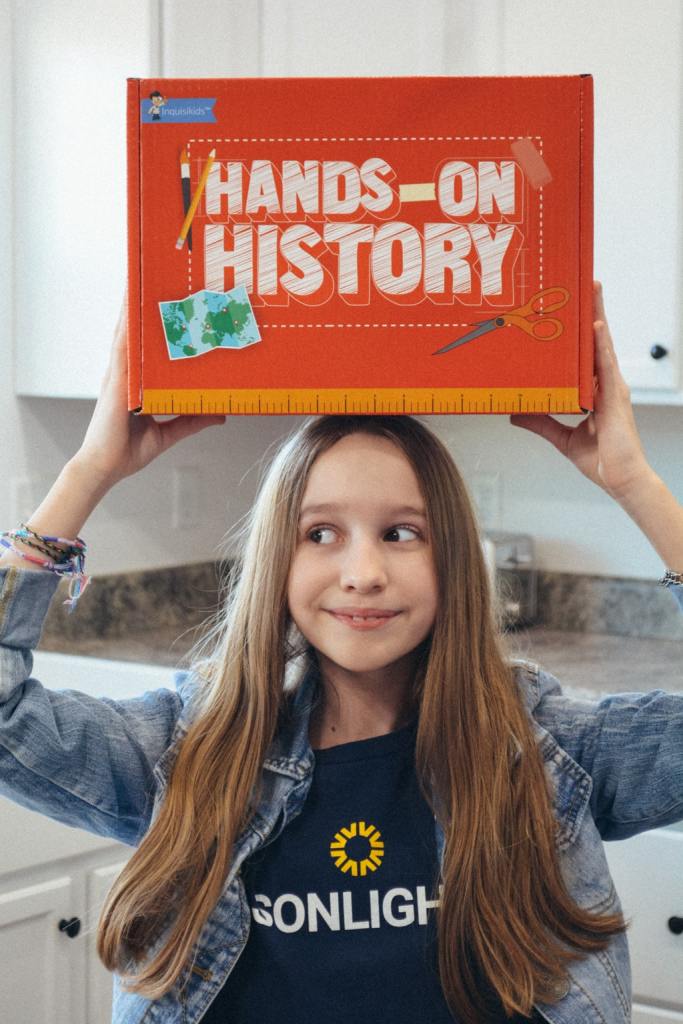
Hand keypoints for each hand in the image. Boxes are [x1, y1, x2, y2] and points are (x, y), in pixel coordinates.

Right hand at [74, 291, 225, 485]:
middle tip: (157, 279)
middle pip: (137, 333)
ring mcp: (119, 374)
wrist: (105, 467)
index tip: (170, 304)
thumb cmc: (127, 451)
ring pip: (127, 332)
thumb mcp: (169, 433)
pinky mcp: (115, 380)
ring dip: (133, 306)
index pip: (147, 348)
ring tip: (142, 278)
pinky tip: (130, 305)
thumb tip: (219, 415)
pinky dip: (126, 325)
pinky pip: (122, 346)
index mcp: (135, 383)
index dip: (155, 325)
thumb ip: (191, 421)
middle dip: (144, 307)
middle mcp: (126, 374)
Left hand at [509, 282, 650, 498]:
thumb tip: (516, 413)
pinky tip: (596, 325)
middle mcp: (606, 384)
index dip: (582, 330)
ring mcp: (612, 388)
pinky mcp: (615, 397)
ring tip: (592, 290)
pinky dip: (601, 344)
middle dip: (592, 311)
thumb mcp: (561, 438)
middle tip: (585, 282)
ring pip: (604, 344)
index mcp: (596, 391)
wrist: (620, 480)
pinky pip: (607, 365)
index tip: (573, 307)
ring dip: (598, 316)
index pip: (588, 353)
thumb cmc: (601, 461)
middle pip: (598, 340)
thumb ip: (541, 423)